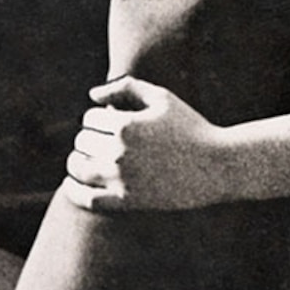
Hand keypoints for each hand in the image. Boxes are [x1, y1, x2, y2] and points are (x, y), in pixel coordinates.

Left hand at [65, 76, 229, 212]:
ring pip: (77, 166)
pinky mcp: (126, 202)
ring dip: (77, 160)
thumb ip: (125, 87)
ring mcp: (121, 179)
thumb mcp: (162, 98)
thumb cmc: (191, 127)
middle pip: (82, 141)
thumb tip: (92, 95)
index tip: (111, 123)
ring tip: (85, 158)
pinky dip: (73, 190)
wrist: (218, 166)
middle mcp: (118, 153)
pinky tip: (71, 183)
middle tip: (104, 141)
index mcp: (125, 125)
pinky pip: (86, 198)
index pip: (89, 118)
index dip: (98, 118)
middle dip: (90, 137)